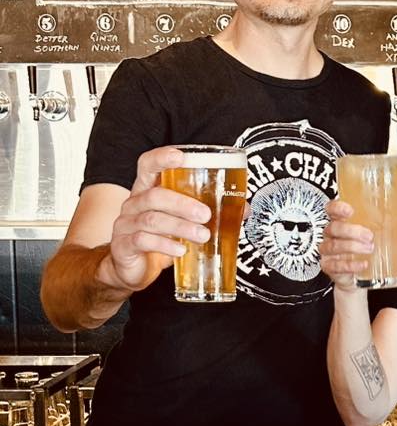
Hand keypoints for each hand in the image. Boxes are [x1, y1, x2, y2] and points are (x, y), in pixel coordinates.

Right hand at [101, 146, 211, 292]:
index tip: (179, 156)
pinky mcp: (123, 246)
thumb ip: (210, 211)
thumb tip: (243, 208)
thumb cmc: (160, 237)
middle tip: (206, 214)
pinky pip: (142, 241)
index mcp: (148, 189)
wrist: (133, 269)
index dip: (161, 158)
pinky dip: (164, 245)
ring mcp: (125, 224)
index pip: (148, 165)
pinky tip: (180, 250)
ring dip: (180, 227)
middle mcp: (134, 203)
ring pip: (151, 220)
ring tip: (202, 235)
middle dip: (183, 203)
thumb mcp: (184, 222)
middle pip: (154, 195)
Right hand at [319, 199, 373, 290]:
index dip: (337, 207)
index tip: (350, 210)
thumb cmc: (366, 249)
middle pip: (334, 228)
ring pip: (334, 246)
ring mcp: (328, 251)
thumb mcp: (380, 236)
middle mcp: (332, 235)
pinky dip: (350, 265)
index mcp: (341, 222)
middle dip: (352, 231)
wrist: (360, 277)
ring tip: (369, 249)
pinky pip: (335, 265)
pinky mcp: (329, 267)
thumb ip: (392, 225)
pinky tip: (363, 264)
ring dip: (352, 247)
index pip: (331, 209)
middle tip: (369, 236)